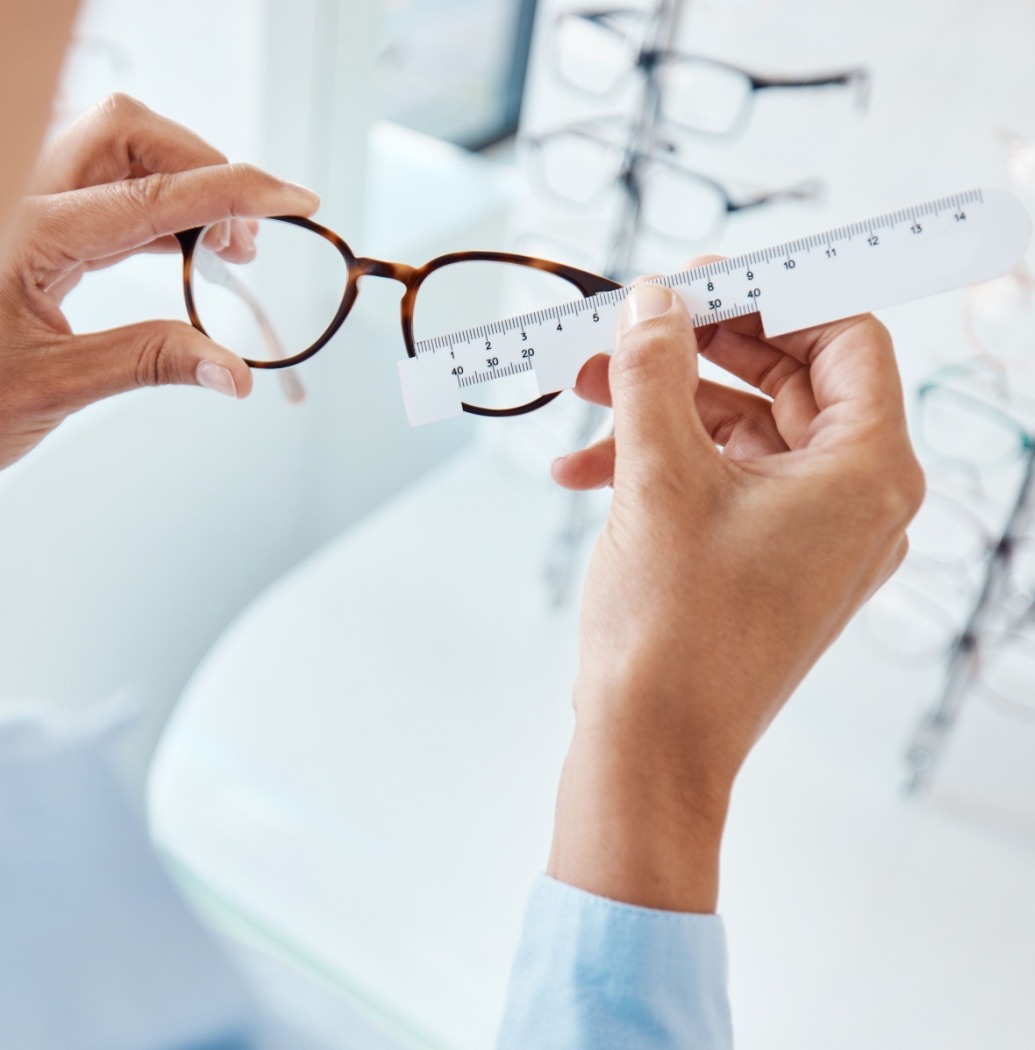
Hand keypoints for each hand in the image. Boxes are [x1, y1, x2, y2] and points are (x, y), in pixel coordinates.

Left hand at [0, 95, 318, 542]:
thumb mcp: (55, 391)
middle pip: (127, 136)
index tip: (294, 199)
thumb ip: (150, 362)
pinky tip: (177, 253)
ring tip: (220, 252)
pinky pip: (95, 196)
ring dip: (176, 188)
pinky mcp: (20, 238)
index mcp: (22, 235)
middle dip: (200, 169)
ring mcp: (15, 217)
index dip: (233, 192)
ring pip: (112, 157)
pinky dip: (147, 214)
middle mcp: (15, 207)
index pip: (149, 193)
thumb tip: (234, 369)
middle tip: (242, 245)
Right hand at [545, 270, 923, 912]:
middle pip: (787, 381)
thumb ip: (656, 373)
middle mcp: (856, 500)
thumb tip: (652, 301)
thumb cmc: (675, 629)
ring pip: (743, 433)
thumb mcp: (658, 478)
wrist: (652, 748)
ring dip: (661, 407)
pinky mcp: (767, 565)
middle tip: (626, 329)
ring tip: (584, 394)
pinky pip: (723, 484)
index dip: (771, 299)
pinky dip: (659, 465)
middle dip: (694, 352)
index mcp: (868, 471)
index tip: (694, 283)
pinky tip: (582, 470)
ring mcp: (813, 537)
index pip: (846, 340)